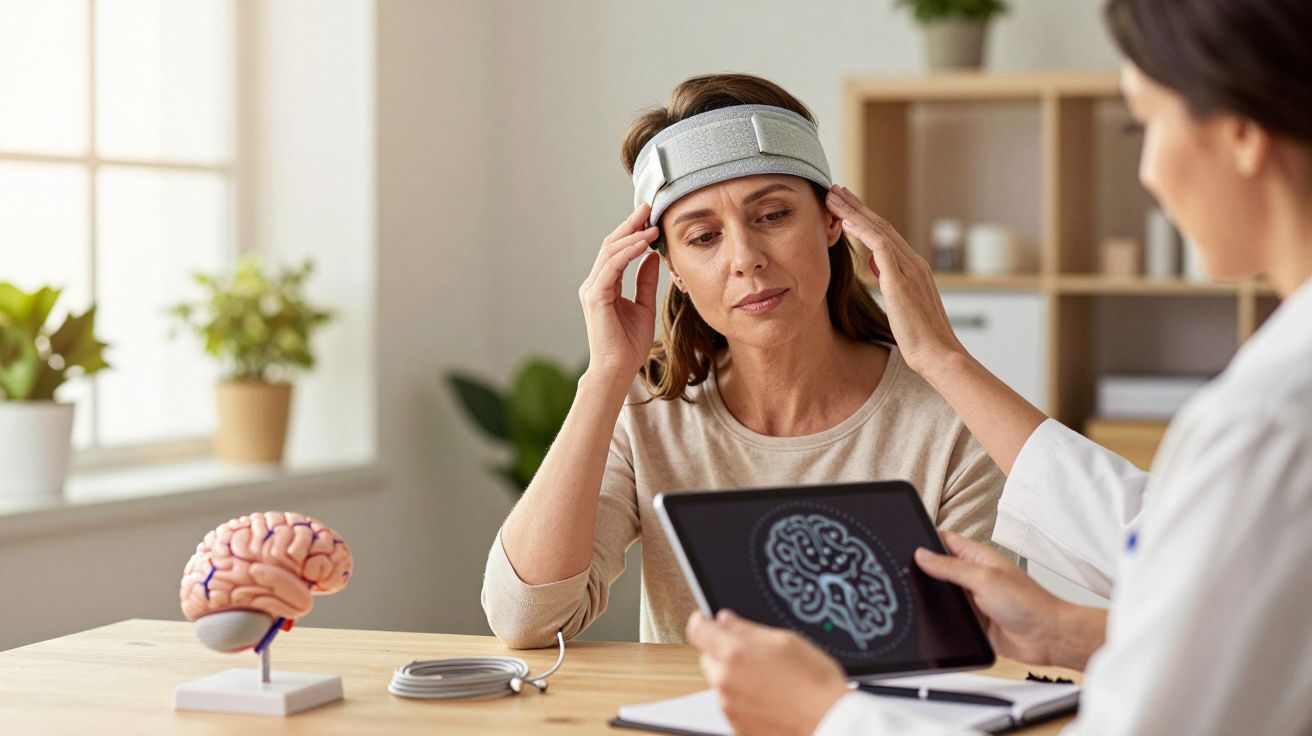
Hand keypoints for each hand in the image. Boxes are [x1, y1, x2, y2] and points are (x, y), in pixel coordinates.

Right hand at [579, 203, 661, 379]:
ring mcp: (592, 289)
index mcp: (604, 285)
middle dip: (630, 225)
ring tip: (651, 224)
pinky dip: (627, 253)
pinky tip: (643, 244)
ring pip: (609, 252)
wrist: (618, 369)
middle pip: (610, 245)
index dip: (631, 231)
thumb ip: (645, 281)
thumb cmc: (629, 344)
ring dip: (631, 236)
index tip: (649, 215)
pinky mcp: (595, 297)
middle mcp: (594, 284)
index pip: (616, 250)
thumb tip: (651, 256)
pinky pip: (612, 267)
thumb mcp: (644, 306)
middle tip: (648, 207)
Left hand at [686, 609, 847, 735]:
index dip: (704, 621)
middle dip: (725, 652)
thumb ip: (747, 629)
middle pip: (708, 657)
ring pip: (720, 682)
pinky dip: (743, 698)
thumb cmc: (814, 684)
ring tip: (769, 680)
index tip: (710, 622)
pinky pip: (731, 704)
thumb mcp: (786, 641)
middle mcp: (724, 682)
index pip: (698, 629)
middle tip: (756, 655)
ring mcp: (728, 707)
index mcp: (734, 654)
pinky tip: (769, 697)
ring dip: (734, 677)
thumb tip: (725, 620)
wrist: (828, 722)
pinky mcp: (735, 726)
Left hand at [824, 185, 966, 378]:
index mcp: (914, 268)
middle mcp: (913, 262)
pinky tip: (844, 220)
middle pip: (881, 225)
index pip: (886, 235)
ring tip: (832, 196)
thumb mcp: (901, 303)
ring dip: (853, 211)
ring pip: (878, 229)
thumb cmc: (920, 338)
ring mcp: (909, 269)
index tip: (846, 206)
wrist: (938, 354)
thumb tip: (875, 264)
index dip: (864, 218)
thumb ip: (890, 280)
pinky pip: (879, 245)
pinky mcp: (901, 279)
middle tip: (835, 190)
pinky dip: (861, 230)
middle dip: (856, 206)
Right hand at [915, 532, 1104, 669]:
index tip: (904, 543)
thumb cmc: (1029, 603)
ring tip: (916, 597)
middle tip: (903, 573)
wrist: (1048, 638)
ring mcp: (973, 599)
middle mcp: (974, 576)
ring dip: (933, 597)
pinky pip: (950, 617)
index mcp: (978, 558)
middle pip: (939, 569)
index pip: (945, 541)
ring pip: (942, 594)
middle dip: (923, 571)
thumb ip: (951, 567)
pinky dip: (942, 618)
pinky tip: (933, 620)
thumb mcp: (984, 579)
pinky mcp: (974, 621)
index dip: (925, 541)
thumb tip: (922, 555)